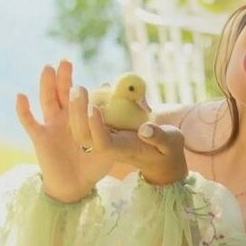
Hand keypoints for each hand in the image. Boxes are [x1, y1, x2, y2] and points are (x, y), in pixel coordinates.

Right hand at [16, 60, 114, 202]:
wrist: (75, 185)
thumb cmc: (93, 164)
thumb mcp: (109, 144)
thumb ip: (117, 126)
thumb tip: (131, 109)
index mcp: (78, 116)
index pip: (76, 94)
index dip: (77, 80)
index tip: (80, 66)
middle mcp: (63, 118)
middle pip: (62, 93)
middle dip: (64, 77)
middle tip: (66, 61)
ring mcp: (51, 126)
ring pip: (47, 101)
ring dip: (47, 85)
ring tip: (49, 68)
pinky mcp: (40, 138)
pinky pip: (29, 122)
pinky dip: (23, 110)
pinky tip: (21, 96)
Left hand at [67, 85, 187, 186]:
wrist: (160, 158)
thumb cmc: (168, 149)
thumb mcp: (170, 143)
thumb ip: (159, 137)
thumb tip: (145, 130)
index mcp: (124, 150)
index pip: (103, 143)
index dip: (95, 127)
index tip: (94, 106)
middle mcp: (109, 147)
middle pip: (85, 136)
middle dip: (78, 113)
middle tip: (78, 89)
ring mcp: (104, 140)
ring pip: (81, 129)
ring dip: (75, 109)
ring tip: (77, 87)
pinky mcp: (103, 132)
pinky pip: (86, 120)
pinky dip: (81, 106)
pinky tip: (83, 90)